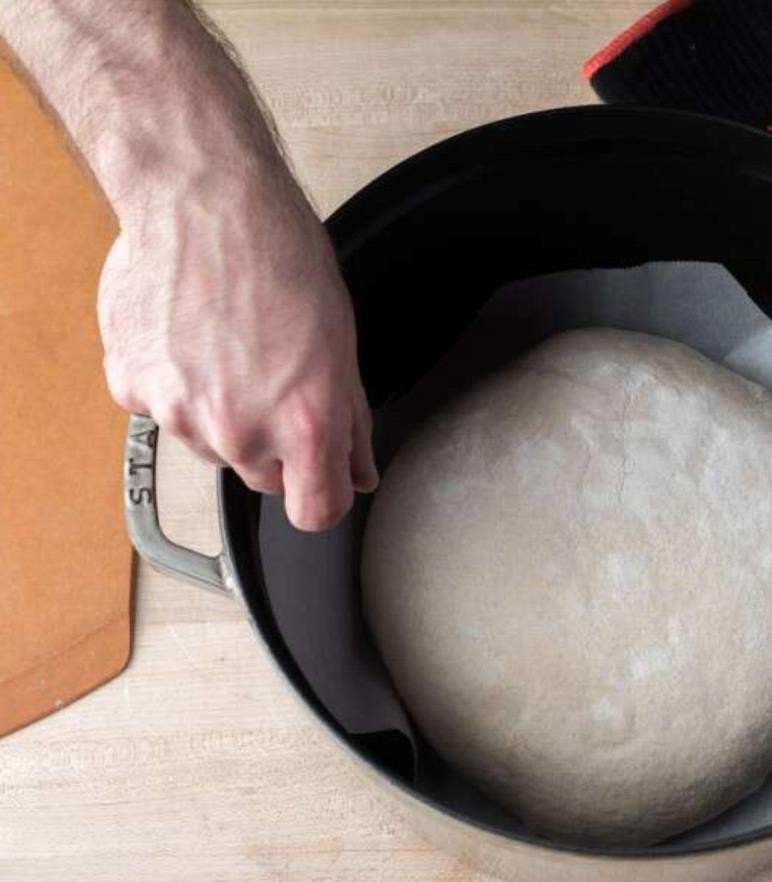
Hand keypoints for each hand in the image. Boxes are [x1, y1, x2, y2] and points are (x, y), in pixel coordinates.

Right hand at [0, 0, 378, 530]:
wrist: (204, 200)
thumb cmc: (281, 257)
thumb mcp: (342, 344)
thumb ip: (350, 421)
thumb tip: (359, 471)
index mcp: (303, 422)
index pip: (316, 513)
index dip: (325, 493)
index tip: (325, 477)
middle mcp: (240, 430)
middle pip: (264, 479)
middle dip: (277, 445)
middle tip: (278, 380)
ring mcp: (180, 413)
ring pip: (213, 445)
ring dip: (225, 414)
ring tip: (233, 347)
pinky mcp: (134, 388)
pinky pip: (164, 411)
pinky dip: (178, 386)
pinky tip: (192, 338)